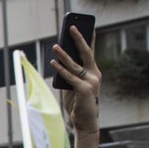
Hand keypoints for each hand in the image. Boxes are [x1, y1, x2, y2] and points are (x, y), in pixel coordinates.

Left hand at [52, 26, 99, 147]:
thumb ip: (69, 74)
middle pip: (86, 53)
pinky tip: (53, 63)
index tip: (88, 26)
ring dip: (63, 54)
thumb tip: (59, 61)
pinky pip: (69, 77)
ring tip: (55, 46)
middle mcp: (94, 74)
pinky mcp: (84, 89)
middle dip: (78, 39)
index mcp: (93, 72)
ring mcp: (90, 81)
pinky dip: (60, 70)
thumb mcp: (74, 85)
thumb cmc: (78, 103)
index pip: (91, 52)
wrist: (85, 121)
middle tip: (71, 27)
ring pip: (74, 64)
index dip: (89, 39)